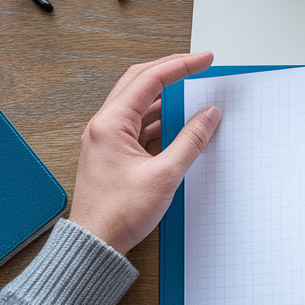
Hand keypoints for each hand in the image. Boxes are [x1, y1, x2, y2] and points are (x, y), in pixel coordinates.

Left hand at [68, 53, 222, 255]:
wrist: (95, 245)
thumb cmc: (118, 214)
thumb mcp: (165, 175)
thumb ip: (190, 140)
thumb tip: (209, 115)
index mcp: (110, 124)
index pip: (150, 80)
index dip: (181, 66)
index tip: (204, 60)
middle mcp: (104, 126)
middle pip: (139, 82)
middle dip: (170, 70)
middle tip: (197, 63)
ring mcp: (106, 139)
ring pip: (139, 103)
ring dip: (165, 95)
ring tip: (192, 91)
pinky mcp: (112, 153)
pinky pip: (138, 124)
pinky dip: (159, 118)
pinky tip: (177, 123)